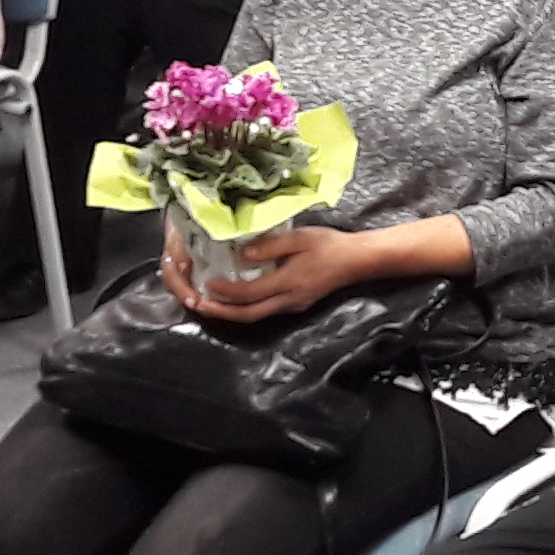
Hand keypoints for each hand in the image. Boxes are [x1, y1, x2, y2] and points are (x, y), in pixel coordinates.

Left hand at [170, 222, 370, 321]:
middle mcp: (289, 300)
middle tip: (198, 305)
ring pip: (256, 316)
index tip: (207, 282)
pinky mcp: (296, 304)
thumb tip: (243, 255)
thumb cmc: (329, 246)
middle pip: (248, 314)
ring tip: (211, 305)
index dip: (226, 291)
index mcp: (289, 283)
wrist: (356, 261)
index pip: (250, 293)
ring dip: (231, 313)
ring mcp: (292, 305)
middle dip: (221, 312)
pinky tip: (235, 299)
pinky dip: (245, 308)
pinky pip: (265, 310)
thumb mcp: (300, 238)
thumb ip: (271, 246)